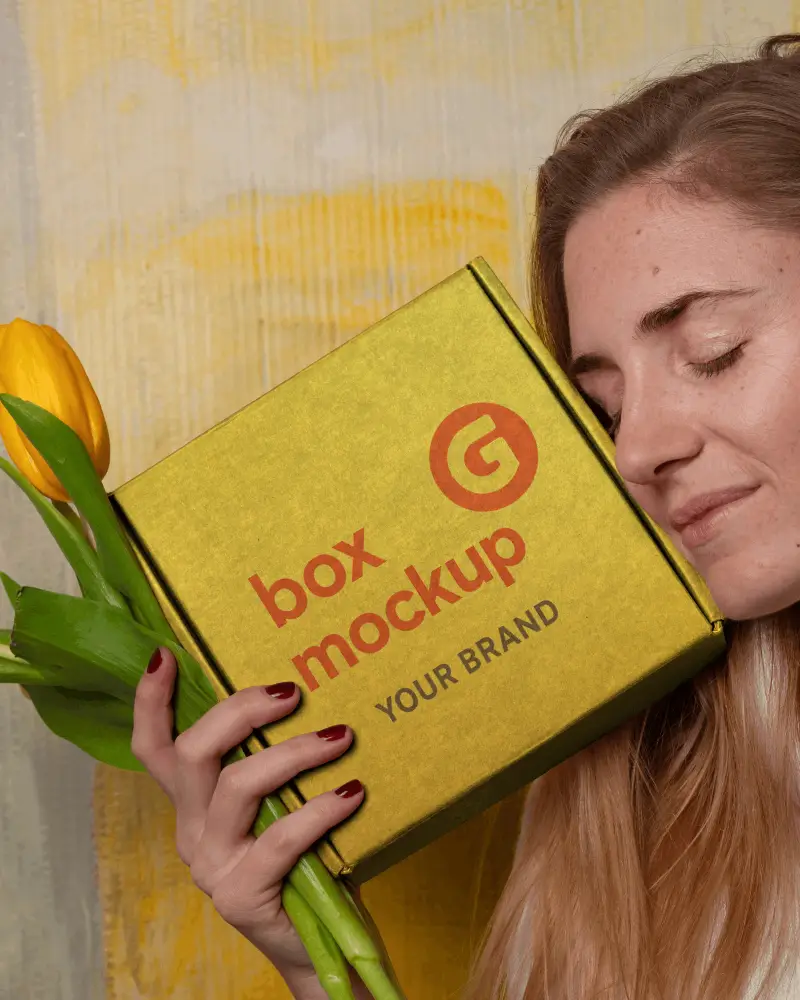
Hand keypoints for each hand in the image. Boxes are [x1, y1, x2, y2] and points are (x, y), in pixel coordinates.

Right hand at [131, 646, 365, 992]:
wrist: (319, 941)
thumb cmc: (304, 854)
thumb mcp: (279, 800)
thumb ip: (275, 759)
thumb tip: (308, 690)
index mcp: (193, 802)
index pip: (154, 748)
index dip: (150, 701)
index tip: (165, 654)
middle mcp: (191, 829)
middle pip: (193, 753)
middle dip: (241, 711)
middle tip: (293, 692)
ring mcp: (212, 864)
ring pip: (236, 786)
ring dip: (293, 753)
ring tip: (341, 736)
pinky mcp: (240, 895)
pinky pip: (279, 838)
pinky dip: (319, 809)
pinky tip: (351, 792)